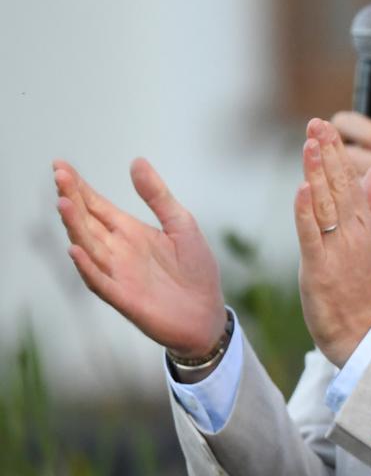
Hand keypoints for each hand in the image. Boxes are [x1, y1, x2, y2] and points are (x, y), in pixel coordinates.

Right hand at [52, 158, 226, 359]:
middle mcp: (118, 251)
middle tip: (59, 175)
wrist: (207, 313)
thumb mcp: (181, 224)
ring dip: (75, 227)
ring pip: (88, 247)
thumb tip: (137, 161)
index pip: (98, 206)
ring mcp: (118, 274)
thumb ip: (158, 196)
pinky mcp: (125, 297)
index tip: (60, 165)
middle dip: (73, 199)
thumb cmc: (195, 270)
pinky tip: (77, 250)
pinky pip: (100, 282)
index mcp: (131, 232)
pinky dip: (87, 267)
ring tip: (64, 203)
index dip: (80, 187)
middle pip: (87, 222)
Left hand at [294, 118, 370, 366]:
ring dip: (318, 173)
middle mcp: (354, 233)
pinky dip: (306, 212)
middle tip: (317, 124)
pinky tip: (301, 190)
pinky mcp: (320, 267)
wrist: (361, 331)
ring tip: (311, 144)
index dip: (338, 153)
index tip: (326, 127)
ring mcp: (338, 249)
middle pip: (340, 186)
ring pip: (327, 205)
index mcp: (365, 225)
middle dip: (328, 153)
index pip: (351, 181)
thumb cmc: (361, 287)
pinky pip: (312, 235)